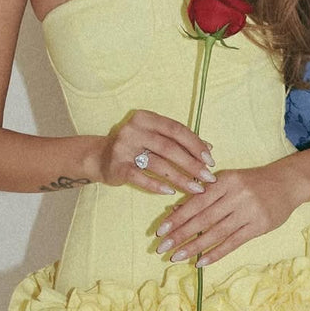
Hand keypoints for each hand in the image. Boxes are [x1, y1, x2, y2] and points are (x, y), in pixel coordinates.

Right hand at [98, 109, 216, 195]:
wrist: (98, 156)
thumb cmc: (135, 146)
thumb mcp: (154, 137)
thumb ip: (178, 140)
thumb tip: (209, 148)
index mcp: (145, 117)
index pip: (176, 129)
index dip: (195, 144)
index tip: (210, 159)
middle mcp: (134, 130)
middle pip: (170, 147)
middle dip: (192, 164)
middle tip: (208, 177)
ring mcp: (124, 148)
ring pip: (158, 164)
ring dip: (180, 178)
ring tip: (196, 188)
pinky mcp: (117, 166)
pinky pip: (141, 177)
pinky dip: (157, 185)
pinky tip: (171, 192)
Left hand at [154, 162, 305, 264]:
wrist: (286, 183)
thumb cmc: (252, 182)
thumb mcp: (228, 181)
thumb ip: (205, 194)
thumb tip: (176, 211)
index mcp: (226, 181)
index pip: (196, 202)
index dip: (177, 218)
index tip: (160, 231)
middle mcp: (236, 195)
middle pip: (203, 219)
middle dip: (180, 235)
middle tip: (162, 248)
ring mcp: (249, 211)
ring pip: (216, 232)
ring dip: (194, 247)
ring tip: (176, 257)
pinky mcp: (259, 226)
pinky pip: (233, 242)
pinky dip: (215, 253)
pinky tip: (201, 262)